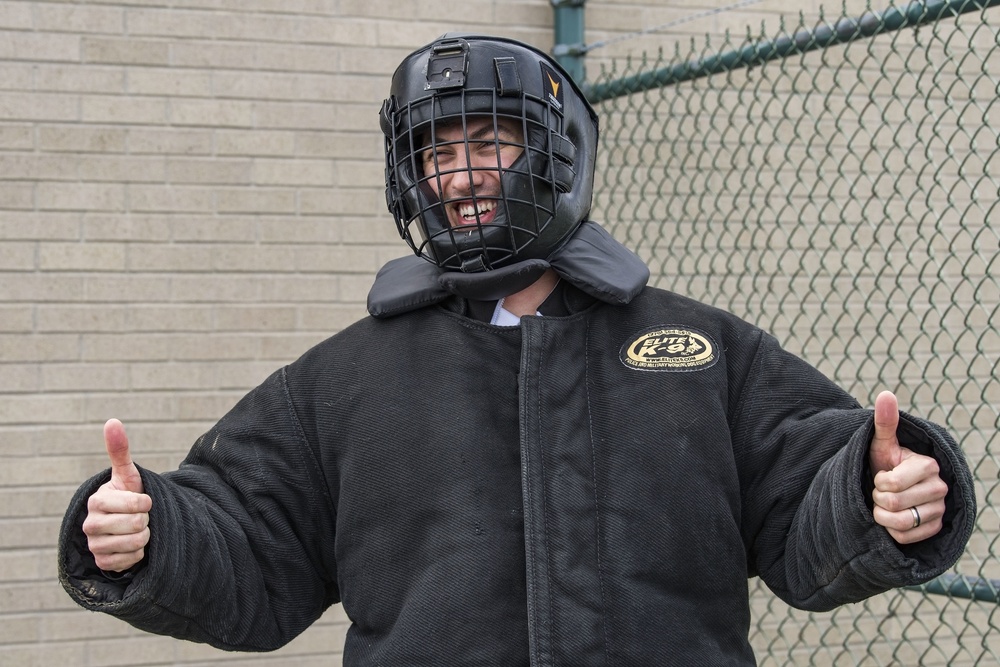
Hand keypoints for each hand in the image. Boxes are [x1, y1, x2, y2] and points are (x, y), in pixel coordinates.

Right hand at [82, 419, 151, 571]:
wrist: (126, 523)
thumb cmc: (128, 495)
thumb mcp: (128, 474)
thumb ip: (120, 450)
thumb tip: (112, 421)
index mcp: (96, 500)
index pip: (136, 504)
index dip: (146, 502)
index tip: (143, 500)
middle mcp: (90, 524)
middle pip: (136, 525)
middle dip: (146, 520)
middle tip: (140, 516)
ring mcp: (94, 545)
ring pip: (134, 543)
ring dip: (144, 537)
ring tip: (138, 530)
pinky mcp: (101, 563)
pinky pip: (129, 561)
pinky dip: (138, 554)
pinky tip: (132, 546)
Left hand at [869, 391, 947, 543]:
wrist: (891, 488)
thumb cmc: (885, 463)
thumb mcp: (881, 444)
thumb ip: (884, 422)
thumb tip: (886, 394)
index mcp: (928, 465)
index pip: (892, 484)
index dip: (878, 482)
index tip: (881, 476)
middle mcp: (940, 487)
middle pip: (894, 504)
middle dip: (877, 499)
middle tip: (880, 492)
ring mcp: (940, 509)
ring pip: (900, 523)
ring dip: (882, 516)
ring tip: (883, 505)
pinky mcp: (936, 528)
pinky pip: (905, 538)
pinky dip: (891, 531)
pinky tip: (892, 519)